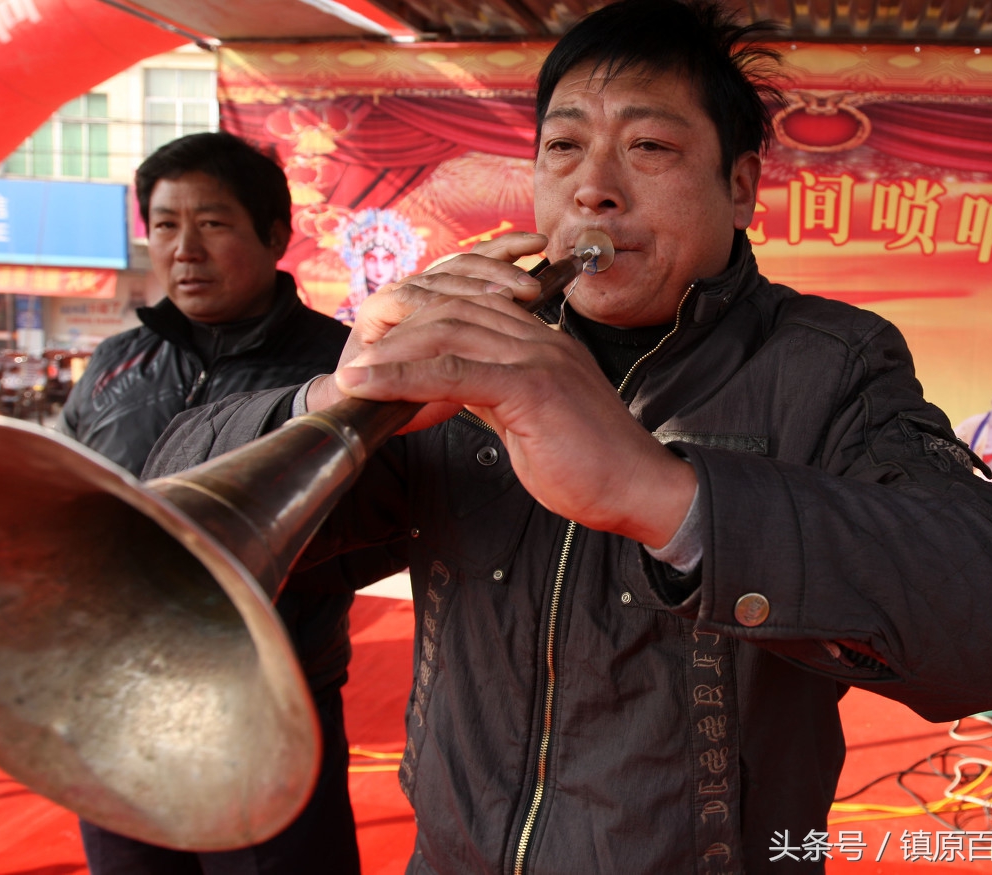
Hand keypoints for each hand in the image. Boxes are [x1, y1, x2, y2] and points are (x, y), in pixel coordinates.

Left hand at [325, 257, 697, 545]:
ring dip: (389, 354)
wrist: (640, 489)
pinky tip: (370, 386)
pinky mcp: (532, 386)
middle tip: (354, 366)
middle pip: (449, 311)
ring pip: (446, 333)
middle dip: (394, 334)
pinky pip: (454, 371)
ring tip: (351, 377)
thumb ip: (491, 396)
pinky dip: (403, 377)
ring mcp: (537, 356)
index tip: (378, 357)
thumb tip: (446, 393)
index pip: (465, 311)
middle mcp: (538, 338)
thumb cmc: (589, 464)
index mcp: (539, 342)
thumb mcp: (528, 420)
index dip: (416, 328)